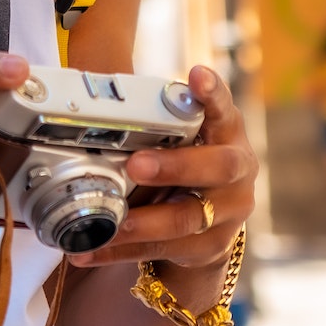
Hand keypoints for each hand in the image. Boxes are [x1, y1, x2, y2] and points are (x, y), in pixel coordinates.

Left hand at [65, 64, 256, 270]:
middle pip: (215, 168)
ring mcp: (228, 212)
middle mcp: (236, 171)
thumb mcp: (182, 137)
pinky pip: (162, 250)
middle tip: (137, 164)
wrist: (211, 223)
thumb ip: (158, 120)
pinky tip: (89, 250)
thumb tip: (93, 90)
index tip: (197, 75)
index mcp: (226, 133)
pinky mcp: (210, 247)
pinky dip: (121, 250)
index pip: (223, 108)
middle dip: (174, 166)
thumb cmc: (187, 165)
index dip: (213, 93)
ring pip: (187, 218)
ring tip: (112, 220)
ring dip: (144, 221)